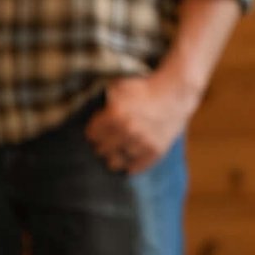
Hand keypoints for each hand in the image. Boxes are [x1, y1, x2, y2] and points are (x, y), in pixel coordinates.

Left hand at [86, 70, 201, 173]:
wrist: (175, 93)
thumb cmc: (143, 88)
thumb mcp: (118, 85)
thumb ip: (99, 97)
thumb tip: (79, 103)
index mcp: (115, 115)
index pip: (91, 135)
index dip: (93, 131)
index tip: (98, 129)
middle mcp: (128, 131)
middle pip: (100, 151)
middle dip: (102, 144)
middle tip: (108, 139)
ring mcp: (142, 143)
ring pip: (114, 163)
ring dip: (115, 155)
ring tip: (119, 148)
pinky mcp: (155, 152)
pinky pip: (134, 169)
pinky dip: (129, 164)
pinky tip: (130, 155)